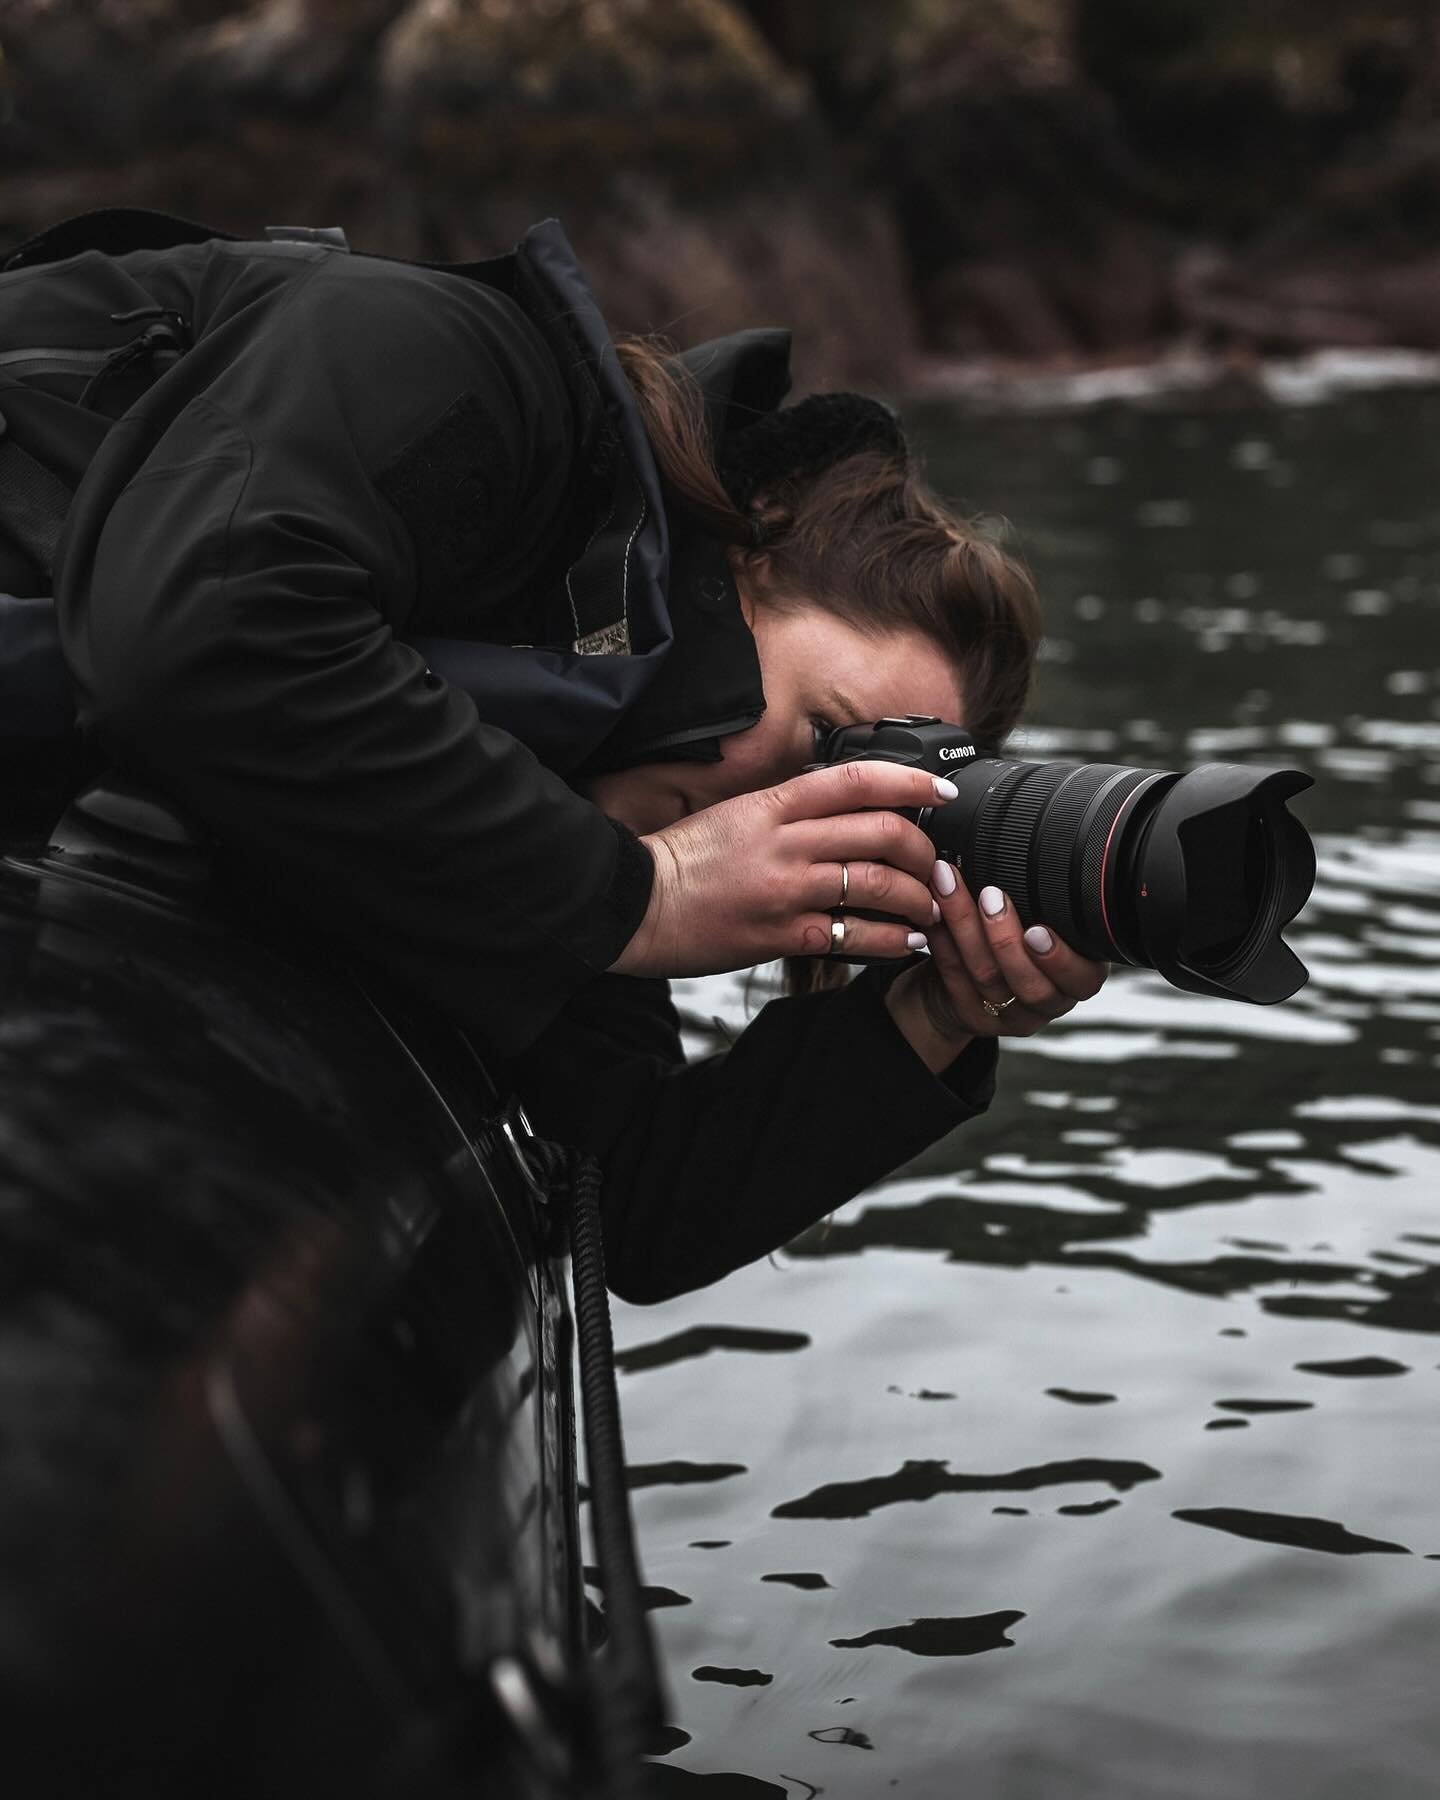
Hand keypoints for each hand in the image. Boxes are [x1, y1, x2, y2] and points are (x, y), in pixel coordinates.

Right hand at [609, 761, 960, 979]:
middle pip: (882, 832)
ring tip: (929, 907)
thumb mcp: (737, 814)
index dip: (910, 783)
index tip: (942, 792)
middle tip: (936, 865)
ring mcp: (787, 889)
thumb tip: (843, 808)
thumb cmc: (684, 862)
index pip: (857, 781)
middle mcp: (787, 842)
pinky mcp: (782, 934)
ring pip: (879, 884)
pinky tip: (907, 941)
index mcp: (774, 804)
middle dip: (925, 850)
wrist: (635, 904)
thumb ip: (789, 809)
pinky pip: (855, 935)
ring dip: (918, 897)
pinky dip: (892, 939)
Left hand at [886, 862, 1108, 1072]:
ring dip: (965, 926)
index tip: (1038, 928)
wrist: (970, 985)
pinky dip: (941, 940)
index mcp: (1077, 979)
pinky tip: (932, 911)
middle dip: (1005, 938)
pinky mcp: (972, 1016)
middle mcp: (1047, 1002)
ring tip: (951, 885)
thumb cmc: (1015, 944)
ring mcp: (1008, 1016)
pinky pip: (953, 977)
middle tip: (991, 897)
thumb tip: (1032, 847)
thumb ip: (1046, 904)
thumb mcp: (1043, 922)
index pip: (1082, 980)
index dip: (1060, 958)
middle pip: (1029, 983)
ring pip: (986, 976)